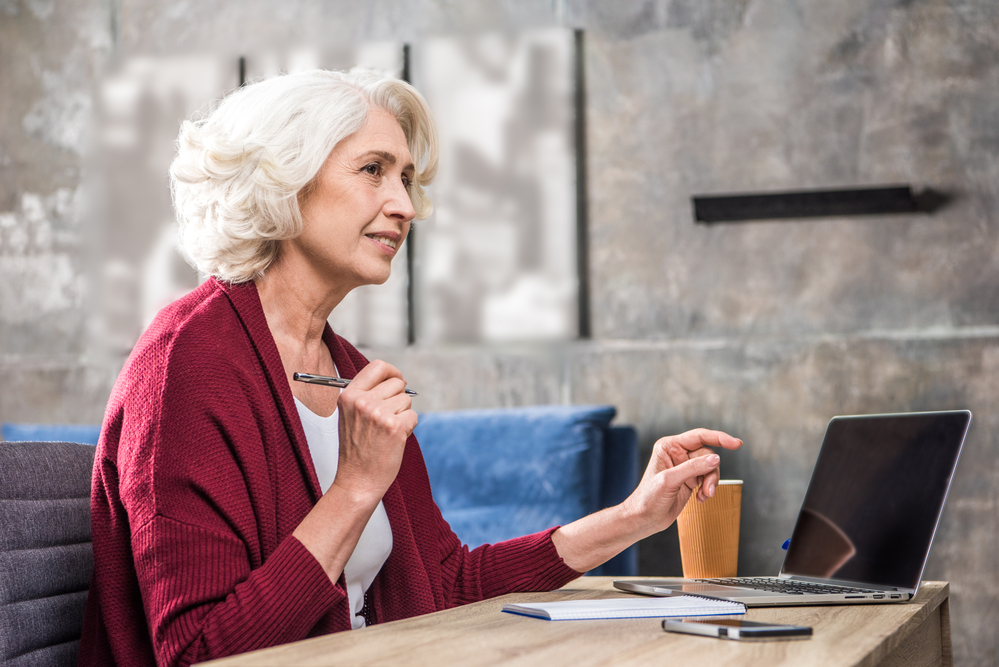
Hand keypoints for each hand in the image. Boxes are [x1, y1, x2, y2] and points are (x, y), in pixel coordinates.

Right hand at [332, 359, 417, 500]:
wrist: (357, 481)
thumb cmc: (356, 451)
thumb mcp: (350, 415)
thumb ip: (367, 394)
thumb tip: (395, 379)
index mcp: (349, 395)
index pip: (378, 366)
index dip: (393, 372)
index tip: (397, 381)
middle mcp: (362, 402)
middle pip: (396, 383)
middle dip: (398, 399)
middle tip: (387, 419)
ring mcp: (378, 414)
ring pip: (406, 400)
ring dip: (402, 415)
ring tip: (386, 432)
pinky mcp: (394, 427)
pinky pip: (413, 416)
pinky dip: (408, 427)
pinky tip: (393, 440)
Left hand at [623, 429, 741, 535]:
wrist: (644, 519)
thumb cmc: (648, 498)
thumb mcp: (670, 480)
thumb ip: (693, 468)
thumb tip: (716, 459)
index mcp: (669, 446)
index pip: (699, 436)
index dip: (720, 438)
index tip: (736, 444)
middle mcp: (678, 454)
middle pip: (708, 455)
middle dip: (711, 472)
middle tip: (708, 489)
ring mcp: (685, 467)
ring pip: (710, 468)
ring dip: (710, 482)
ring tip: (704, 496)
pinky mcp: (690, 480)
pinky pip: (708, 479)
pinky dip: (708, 489)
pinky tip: (700, 499)